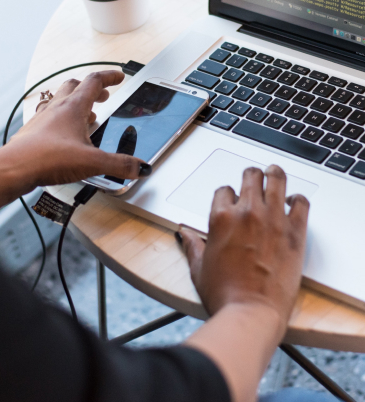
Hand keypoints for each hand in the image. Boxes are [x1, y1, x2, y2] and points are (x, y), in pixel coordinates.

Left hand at [6, 70, 149, 188]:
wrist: (14, 167)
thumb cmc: (48, 158)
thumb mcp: (92, 162)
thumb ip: (119, 164)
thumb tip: (140, 167)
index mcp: (73, 106)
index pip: (94, 81)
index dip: (109, 77)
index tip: (119, 76)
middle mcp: (56, 107)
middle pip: (75, 86)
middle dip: (92, 89)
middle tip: (103, 96)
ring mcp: (42, 118)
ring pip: (60, 100)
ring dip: (76, 103)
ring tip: (87, 116)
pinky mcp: (33, 132)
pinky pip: (49, 117)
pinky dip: (61, 119)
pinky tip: (65, 135)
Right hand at [180, 165, 308, 331]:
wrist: (251, 312)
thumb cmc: (224, 293)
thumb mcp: (198, 267)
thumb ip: (192, 244)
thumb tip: (185, 234)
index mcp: (220, 217)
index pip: (224, 190)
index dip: (228, 195)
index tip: (232, 202)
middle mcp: (246, 212)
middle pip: (251, 176)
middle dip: (251, 176)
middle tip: (254, 179)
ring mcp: (272, 220)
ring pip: (276, 180)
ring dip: (274, 175)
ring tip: (274, 174)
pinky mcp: (295, 232)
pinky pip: (301, 203)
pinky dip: (298, 199)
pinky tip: (294, 202)